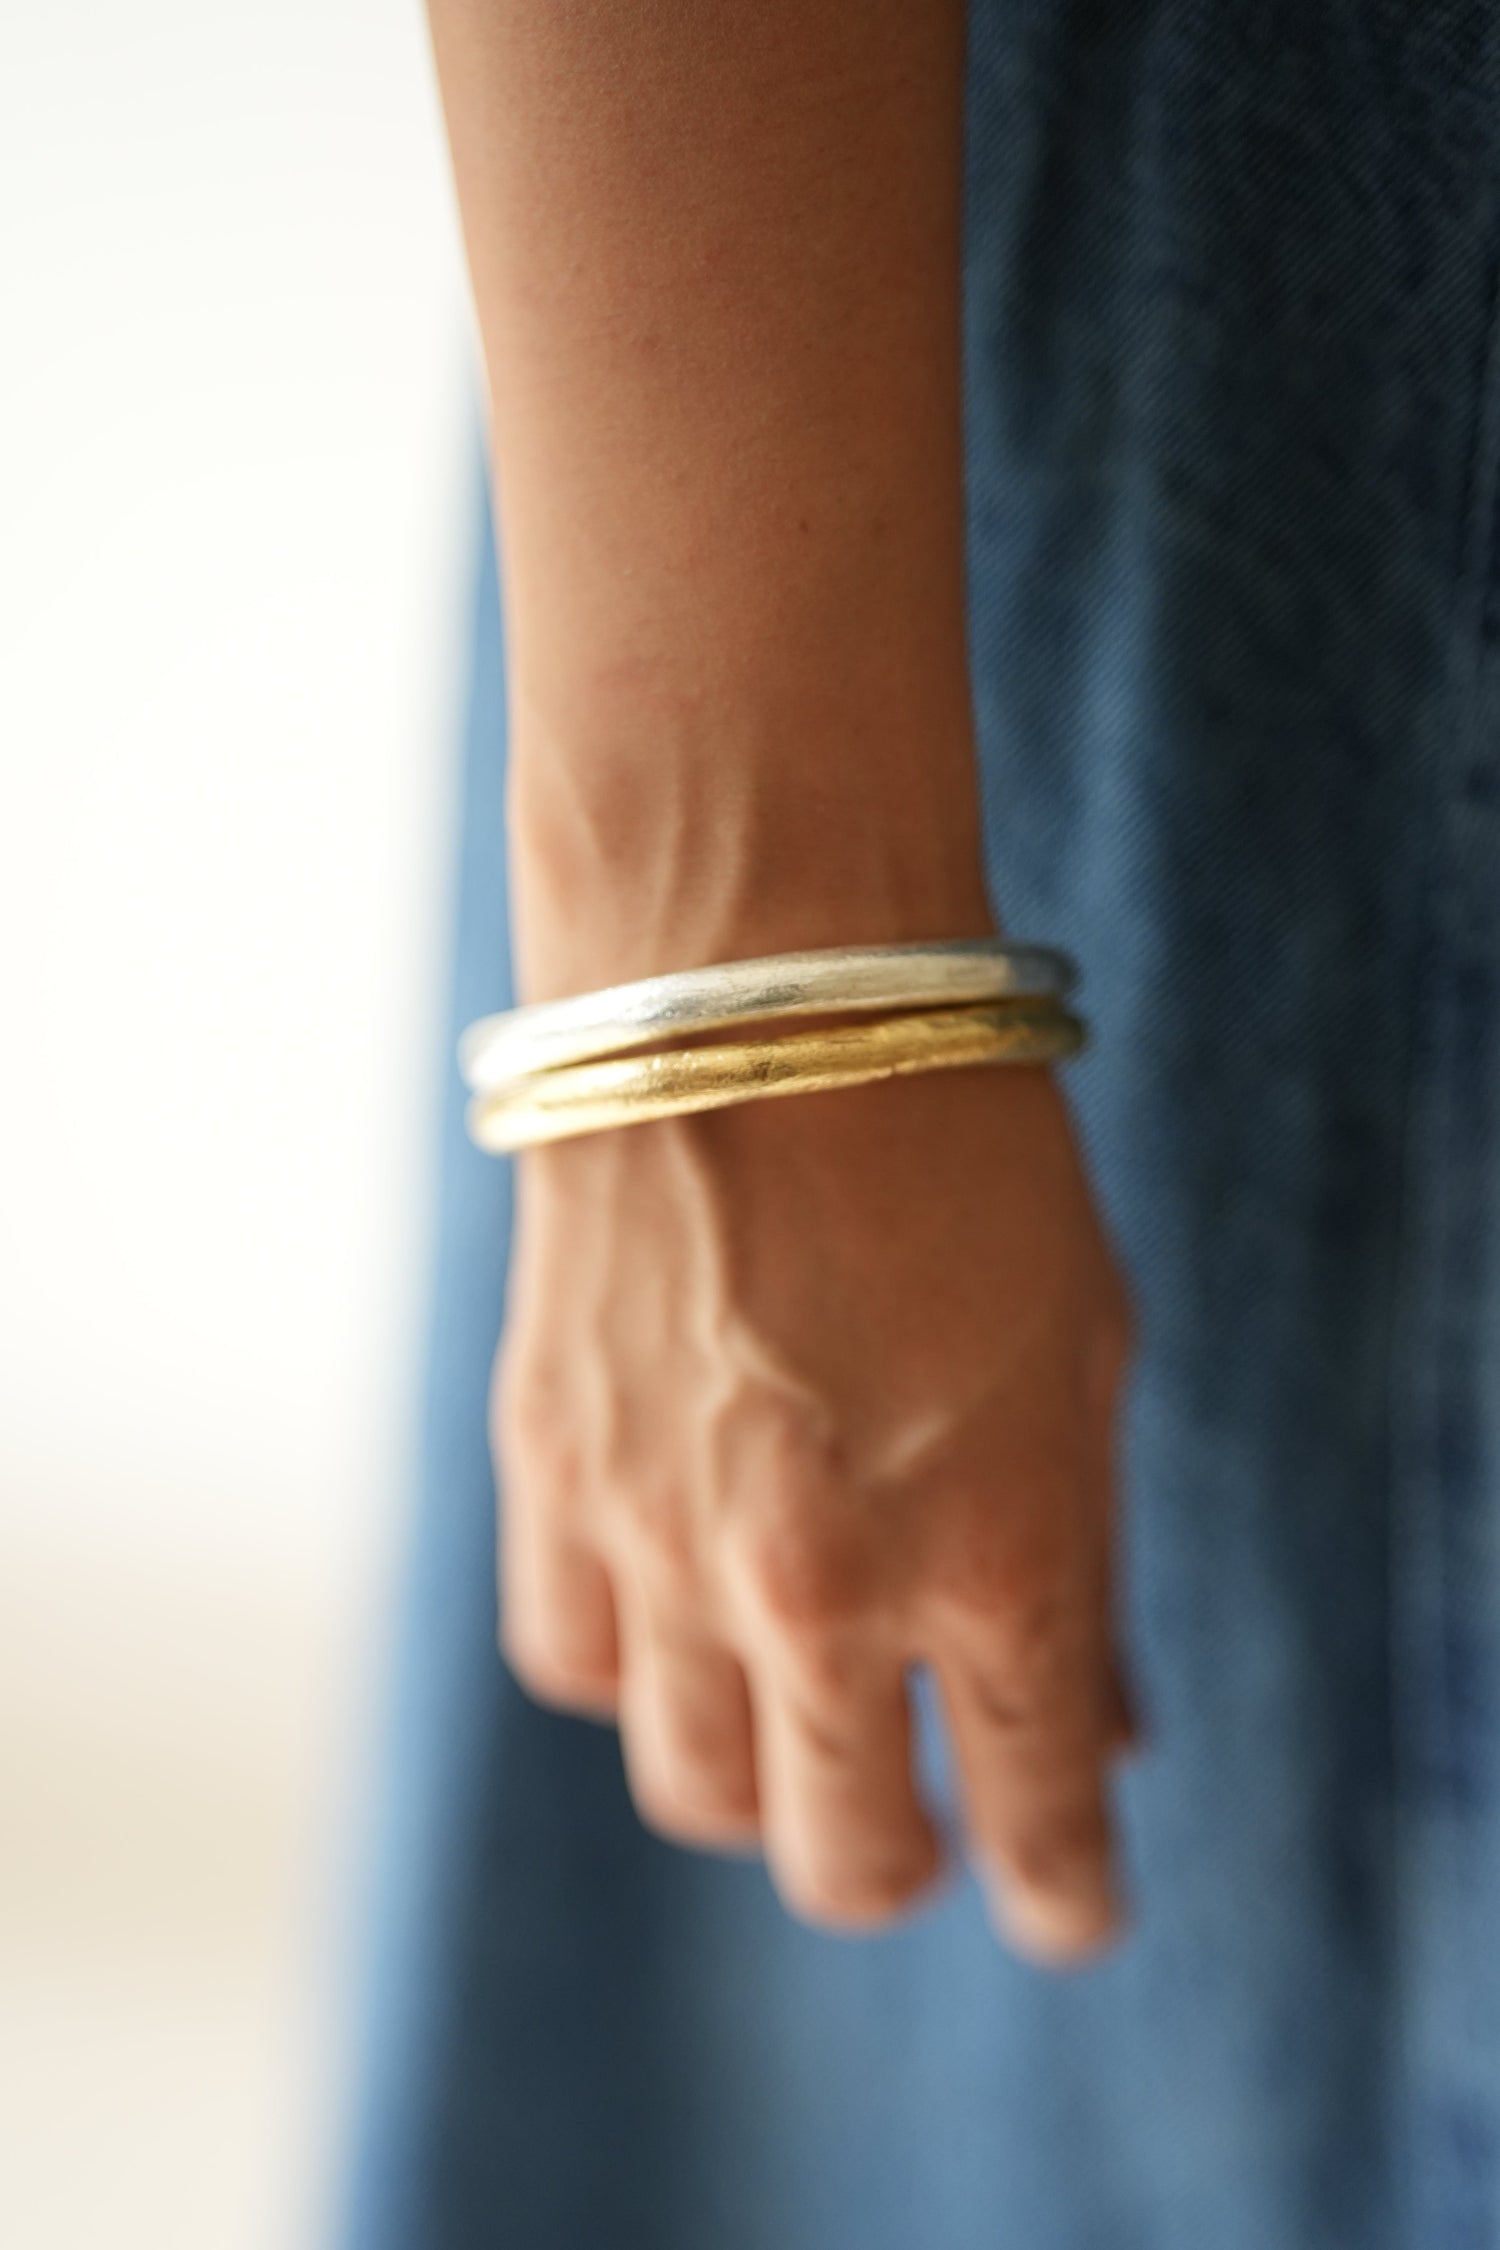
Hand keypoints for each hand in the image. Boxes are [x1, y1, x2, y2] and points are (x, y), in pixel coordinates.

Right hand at [493, 1048, 1135, 1963]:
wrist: (754, 989)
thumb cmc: (962, 1149)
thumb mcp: (1086, 1358)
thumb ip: (1083, 1560)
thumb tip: (1093, 1723)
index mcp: (997, 1556)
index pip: (1040, 1817)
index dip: (1066, 1890)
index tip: (1068, 1902)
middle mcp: (818, 1586)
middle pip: (844, 1857)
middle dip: (904, 1860)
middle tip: (927, 1810)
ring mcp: (664, 1540)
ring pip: (694, 1790)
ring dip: (762, 1779)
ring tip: (796, 1700)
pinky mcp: (547, 1474)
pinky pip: (574, 1662)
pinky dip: (637, 1666)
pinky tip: (679, 1598)